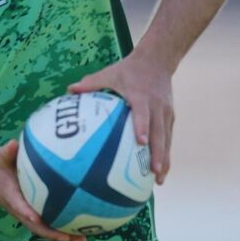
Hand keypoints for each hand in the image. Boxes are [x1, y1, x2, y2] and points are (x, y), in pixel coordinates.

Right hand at [0, 141, 86, 240]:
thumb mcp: (0, 158)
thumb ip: (8, 151)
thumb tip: (14, 143)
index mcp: (11, 196)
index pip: (19, 206)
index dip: (27, 213)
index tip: (36, 218)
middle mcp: (20, 210)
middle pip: (36, 227)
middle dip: (52, 234)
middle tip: (70, 237)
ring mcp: (27, 214)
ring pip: (43, 229)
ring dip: (61, 235)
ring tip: (82, 238)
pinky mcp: (32, 214)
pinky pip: (47, 225)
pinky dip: (60, 229)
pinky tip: (78, 229)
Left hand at [68, 51, 174, 183]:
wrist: (157, 61)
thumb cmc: (129, 69)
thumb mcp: (109, 73)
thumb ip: (91, 83)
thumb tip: (69, 90)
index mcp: (141, 96)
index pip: (143, 114)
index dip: (142, 127)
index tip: (140, 142)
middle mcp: (156, 106)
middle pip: (159, 133)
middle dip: (158, 154)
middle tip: (154, 173)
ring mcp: (166, 113)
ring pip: (166, 139)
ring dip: (164, 159)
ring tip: (159, 180)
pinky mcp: (170, 116)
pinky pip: (168, 137)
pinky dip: (165, 153)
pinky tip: (160, 170)